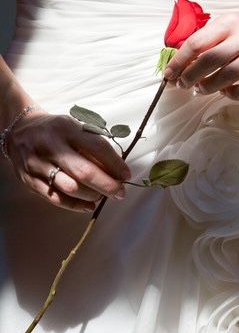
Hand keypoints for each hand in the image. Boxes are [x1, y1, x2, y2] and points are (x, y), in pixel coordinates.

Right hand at [7, 110, 130, 211]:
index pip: (97, 147)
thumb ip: (92, 145)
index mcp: (66, 128)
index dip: (115, 164)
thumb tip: (116, 171)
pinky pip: (55, 198)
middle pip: (84, 171)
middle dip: (107, 185)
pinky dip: (75, 205)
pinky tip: (88, 205)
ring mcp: (38, 164)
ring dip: (92, 195)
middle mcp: (50, 145)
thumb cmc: (55, 131)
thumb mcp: (73, 128)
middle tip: (120, 192)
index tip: (126, 175)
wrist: (19, 130)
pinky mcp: (29, 180)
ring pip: (70, 187)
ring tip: (102, 196)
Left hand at [164, 12, 238, 99]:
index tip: (169, 73)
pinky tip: (224, 92)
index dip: (179, 61)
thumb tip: (175, 66)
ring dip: (208, 87)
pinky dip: (232, 94)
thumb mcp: (222, 27)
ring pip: (228, 76)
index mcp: (228, 24)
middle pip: (211, 60)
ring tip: (200, 89)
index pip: (197, 43)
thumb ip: (202, 42)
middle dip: (191, 75)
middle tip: (183, 84)